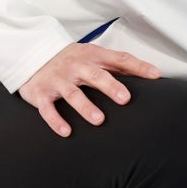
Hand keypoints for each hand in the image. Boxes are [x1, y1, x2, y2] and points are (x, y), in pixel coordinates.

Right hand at [18, 43, 160, 137]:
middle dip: (110, 86)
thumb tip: (150, 74)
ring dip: (86, 107)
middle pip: (94, 75)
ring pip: (72, 93)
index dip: (138, 66)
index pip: (118, 59)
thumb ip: (116, 65)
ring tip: (99, 120)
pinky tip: (66, 131)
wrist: (31, 56)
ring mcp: (57, 80)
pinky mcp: (40, 93)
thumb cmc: (70, 60)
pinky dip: (56, 120)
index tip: (155, 76)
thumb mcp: (92, 55)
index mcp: (91, 55)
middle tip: (125, 99)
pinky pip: (48, 109)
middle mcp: (75, 66)